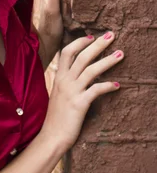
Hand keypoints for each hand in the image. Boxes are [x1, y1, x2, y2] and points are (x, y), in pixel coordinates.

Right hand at [40, 31, 123, 150]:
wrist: (52, 136)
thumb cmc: (56, 117)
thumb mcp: (58, 94)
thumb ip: (65, 81)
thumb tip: (76, 72)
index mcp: (59, 77)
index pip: (68, 52)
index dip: (80, 42)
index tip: (92, 36)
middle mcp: (64, 81)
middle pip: (82, 56)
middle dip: (98, 44)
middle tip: (112, 35)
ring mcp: (72, 92)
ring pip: (91, 70)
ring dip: (107, 61)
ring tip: (120, 54)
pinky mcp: (79, 104)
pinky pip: (96, 90)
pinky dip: (107, 86)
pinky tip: (117, 85)